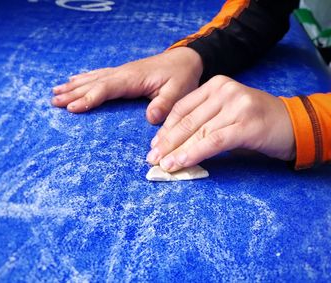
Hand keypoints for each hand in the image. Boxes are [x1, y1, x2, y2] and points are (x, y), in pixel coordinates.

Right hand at [52, 47, 202, 123]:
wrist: (185, 59)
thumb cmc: (181, 76)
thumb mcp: (178, 91)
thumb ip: (164, 104)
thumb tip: (150, 118)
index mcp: (132, 79)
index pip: (106, 88)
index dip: (88, 98)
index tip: (72, 108)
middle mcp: (122, 74)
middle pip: (93, 83)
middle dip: (72, 93)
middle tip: (53, 102)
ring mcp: (120, 72)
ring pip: (92, 79)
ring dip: (73, 86)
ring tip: (55, 93)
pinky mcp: (122, 74)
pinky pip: (98, 75)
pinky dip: (83, 79)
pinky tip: (73, 80)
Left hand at [146, 75, 295, 171]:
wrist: (293, 123)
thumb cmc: (255, 121)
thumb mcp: (226, 113)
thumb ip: (203, 122)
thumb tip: (174, 145)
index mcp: (215, 85)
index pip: (182, 108)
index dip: (165, 129)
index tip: (154, 146)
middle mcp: (224, 91)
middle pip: (187, 120)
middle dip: (167, 142)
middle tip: (152, 159)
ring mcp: (236, 106)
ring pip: (198, 132)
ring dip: (177, 151)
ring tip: (163, 165)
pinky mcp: (246, 124)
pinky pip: (213, 142)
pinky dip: (194, 154)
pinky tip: (181, 163)